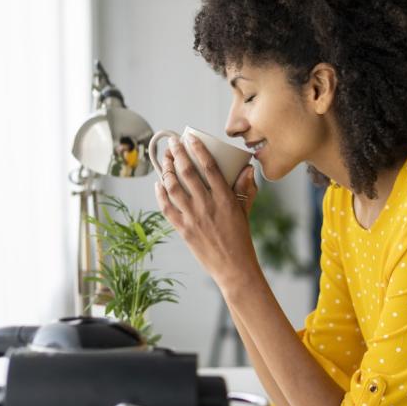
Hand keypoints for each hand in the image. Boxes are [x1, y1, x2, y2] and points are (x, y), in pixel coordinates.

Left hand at [154, 134, 260, 286]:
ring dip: (166, 170)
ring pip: (173, 187)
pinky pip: (166, 207)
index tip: (189, 137)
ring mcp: (193, 217)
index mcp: (225, 198)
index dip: (197, 149)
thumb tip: (248, 168)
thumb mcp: (245, 210)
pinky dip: (160, 193)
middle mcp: (207, 205)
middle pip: (187, 172)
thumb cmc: (241, 238)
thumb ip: (245, 188)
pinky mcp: (183, 229)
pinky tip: (158, 184)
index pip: (209, 166)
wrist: (233, 267)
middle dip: (177, 153)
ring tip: (165, 160)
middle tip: (173, 143)